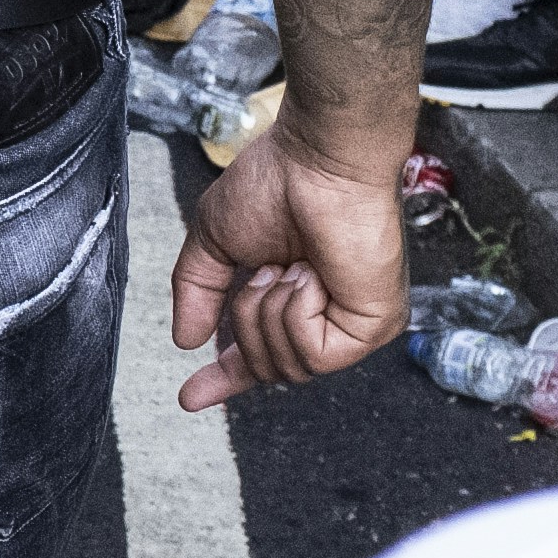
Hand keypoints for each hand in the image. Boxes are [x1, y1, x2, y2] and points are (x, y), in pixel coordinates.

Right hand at [169, 120, 409, 409]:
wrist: (318, 160)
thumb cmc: (278, 181)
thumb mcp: (215, 239)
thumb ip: (197, 290)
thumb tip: (184, 339)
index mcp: (288, 296)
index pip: (256, 353)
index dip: (222, 378)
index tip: (189, 398)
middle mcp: (325, 314)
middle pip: (266, 368)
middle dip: (245, 322)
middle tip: (262, 270)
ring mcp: (352, 323)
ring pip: (287, 367)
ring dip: (269, 310)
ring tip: (289, 265)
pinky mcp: (373, 326)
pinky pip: (314, 354)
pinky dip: (296, 312)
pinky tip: (309, 275)